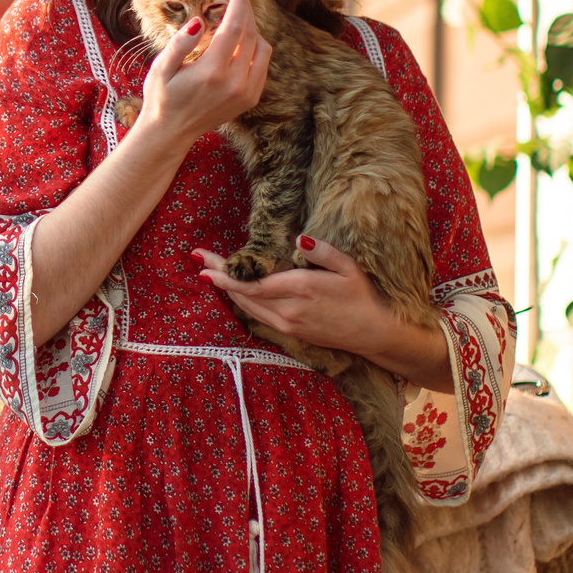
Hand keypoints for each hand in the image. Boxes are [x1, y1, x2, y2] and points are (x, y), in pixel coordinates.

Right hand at [138, 0, 270, 148]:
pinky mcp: (251, 99)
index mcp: (212, 72)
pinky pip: (262, 65)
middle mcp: (234, 83)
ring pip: (262, 49)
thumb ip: (179, 44)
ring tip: (236, 21)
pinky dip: (255, 49)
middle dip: (247, 10)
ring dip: (252, 30)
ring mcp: (246, 93)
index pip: (234, 27)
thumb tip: (197, 21)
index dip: (240, 1)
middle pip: (251, 35)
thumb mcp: (161, 68)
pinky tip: (239, 44)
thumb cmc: (161, 96)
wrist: (171, 131)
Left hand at [197, 235, 391, 353]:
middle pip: (244, 295)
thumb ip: (323, 252)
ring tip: (210, 273)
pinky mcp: (290, 332)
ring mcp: (288, 324)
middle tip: (199, 260)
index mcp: (301, 289)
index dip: (226, 276)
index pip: (253, 284)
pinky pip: (258, 315)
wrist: (373, 333)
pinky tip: (235, 291)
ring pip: (248, 307)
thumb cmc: (362, 296)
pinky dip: (243, 302)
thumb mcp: (348, 268)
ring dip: (228, 291)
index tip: (205, 266)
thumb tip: (300, 239)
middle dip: (219, 278)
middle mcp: (289, 310)